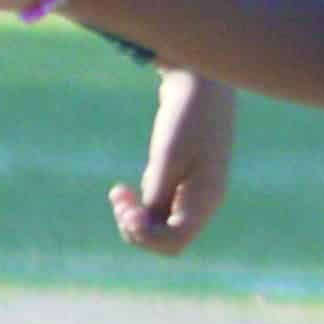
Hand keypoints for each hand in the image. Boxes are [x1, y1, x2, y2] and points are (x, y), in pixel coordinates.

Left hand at [115, 70, 235, 253]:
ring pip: (160, 225)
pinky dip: (139, 205)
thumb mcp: (167, 156)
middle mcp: (202, 201)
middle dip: (136, 227)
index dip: (145, 237)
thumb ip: (157, 193)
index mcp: (205, 198)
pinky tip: (125, 189)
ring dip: (134, 217)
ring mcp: (193, 192)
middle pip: (166, 239)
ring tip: (117, 193)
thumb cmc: (186, 116)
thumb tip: (143, 226)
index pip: (175, 243)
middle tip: (118, 199)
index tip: (127, 210)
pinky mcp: (183, 181)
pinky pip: (158, 208)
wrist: (200, 81)